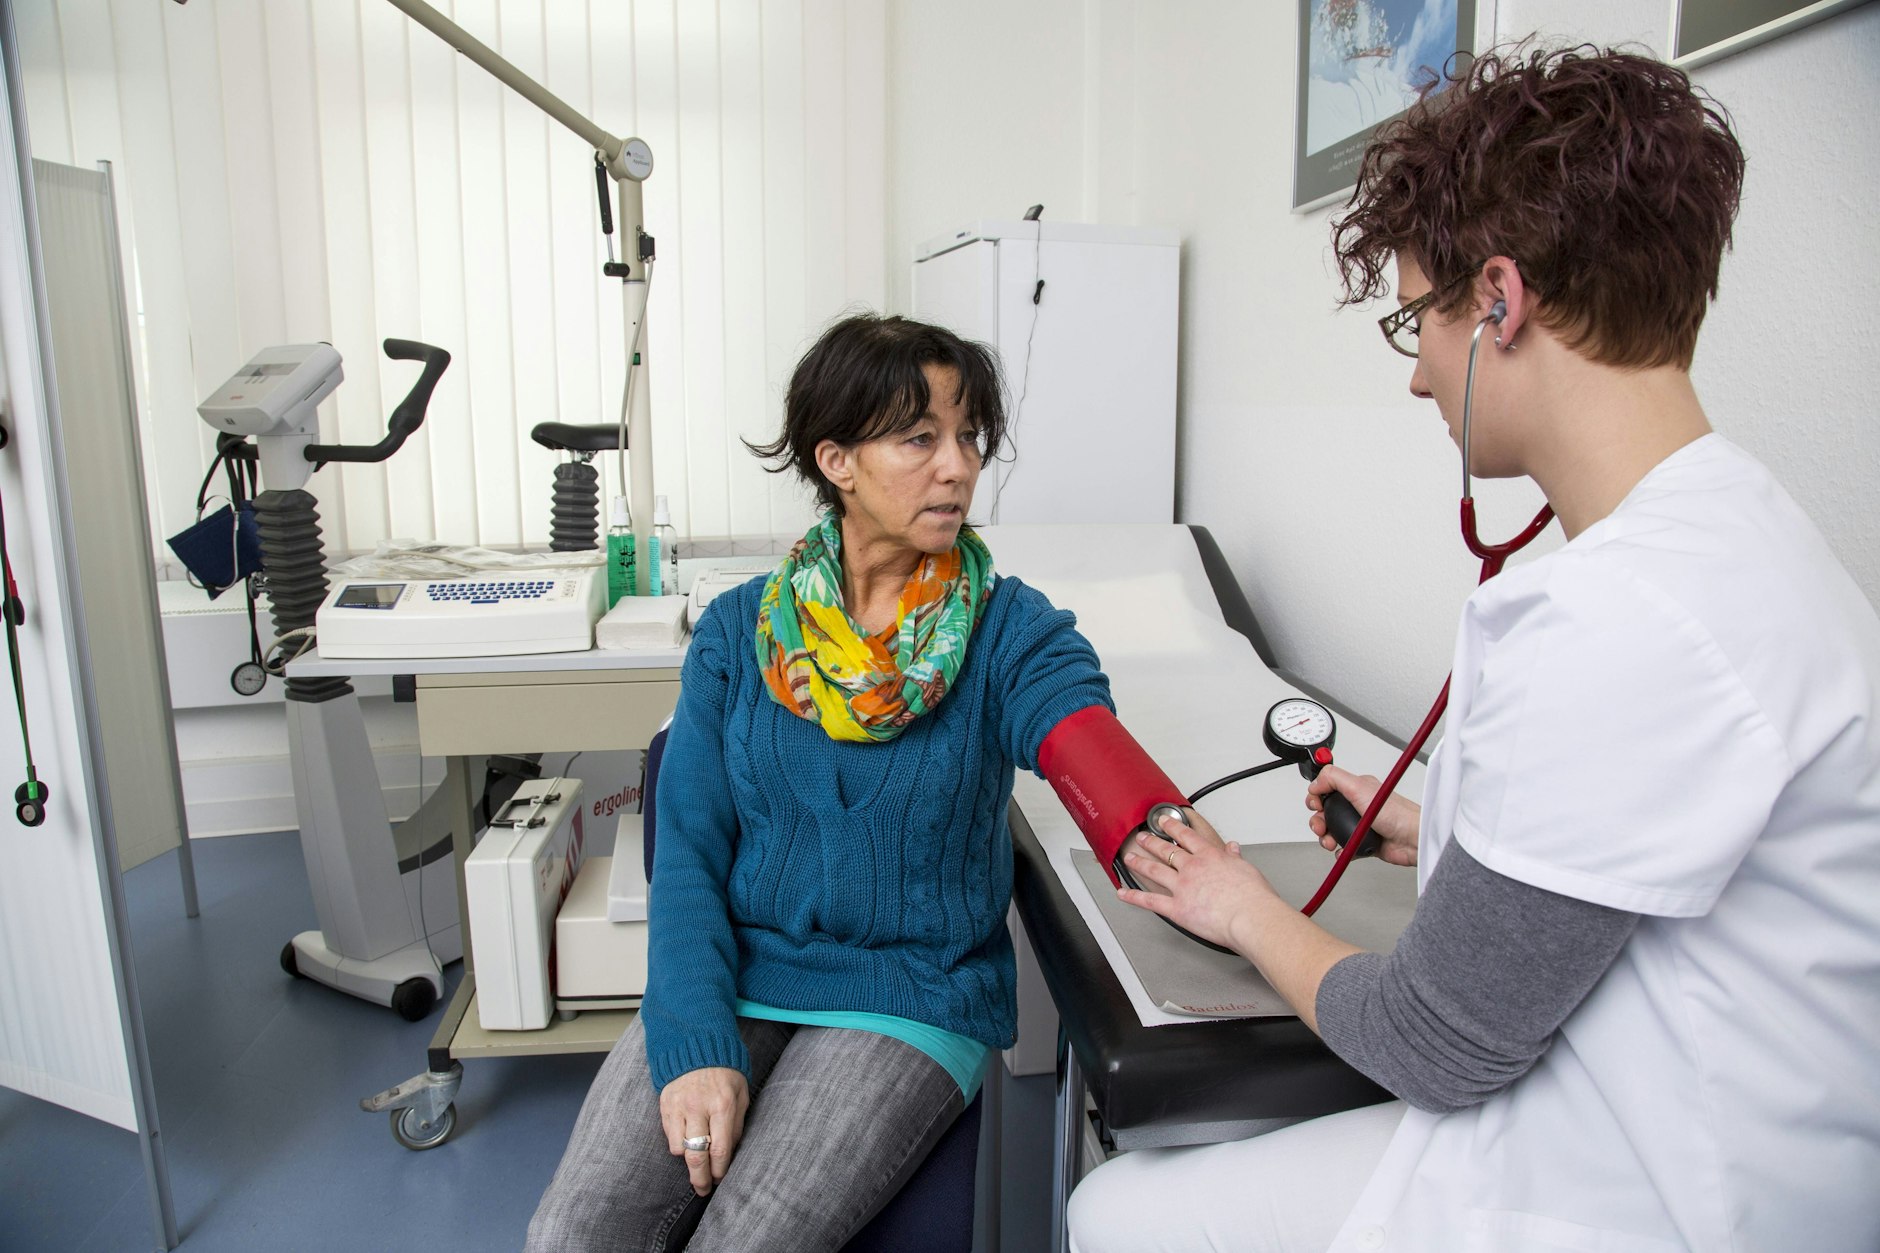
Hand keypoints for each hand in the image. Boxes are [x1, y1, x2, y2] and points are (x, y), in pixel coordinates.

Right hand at [659, 1066, 748, 1195]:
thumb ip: (737, 1123)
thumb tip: (731, 1153)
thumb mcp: (741, 1092)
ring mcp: (679, 1107)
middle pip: (697, 1156)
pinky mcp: (665, 1105)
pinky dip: (677, 1146)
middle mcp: (699, 1107)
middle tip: (704, 1189)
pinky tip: (686, 1144)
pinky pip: (669, 1137)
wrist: (696, 1044)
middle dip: (701, 1179)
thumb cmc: (724, 1071)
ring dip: (689, 1161)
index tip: (721, 1179)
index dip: (720, 1170)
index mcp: (722, 1104)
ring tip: (697, 1164)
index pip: (720, 1150)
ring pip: (680, 1150)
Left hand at [1116, 807, 1282, 953]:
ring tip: (1130, 858)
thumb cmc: (1254, 897)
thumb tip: (1233, 848)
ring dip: (1139, 863)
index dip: (1172, 827)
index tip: (1164, 821)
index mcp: (1210, 857)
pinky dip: (1134, 897)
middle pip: (1166, 850)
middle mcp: (1192, 868)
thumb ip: (1235, 858)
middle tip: (1142, 836)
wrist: (1250, 916)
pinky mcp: (1176, 908)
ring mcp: (1181, 887)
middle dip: (1151, 842)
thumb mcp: (1247, 869)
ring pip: (1154, 870)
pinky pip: (1150, 901)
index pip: (1187, 837)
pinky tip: (1123, 893)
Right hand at [1305, 766, 1419, 866]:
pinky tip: (1344, 850)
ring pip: (1332, 831)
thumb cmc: (1396, 814)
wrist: (1412, 840)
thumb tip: (1315, 782)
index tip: (1317, 805)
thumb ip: (1334, 778)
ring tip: (1331, 841)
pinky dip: (1340, 850)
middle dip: (1319, 821)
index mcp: (1356, 789)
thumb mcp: (1359, 787)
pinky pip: (1344, 847)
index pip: (1327, 789)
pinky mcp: (1364, 842)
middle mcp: (1357, 805)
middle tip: (1322, 827)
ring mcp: (1360, 824)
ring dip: (1326, 838)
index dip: (1317, 797)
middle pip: (1326, 812)